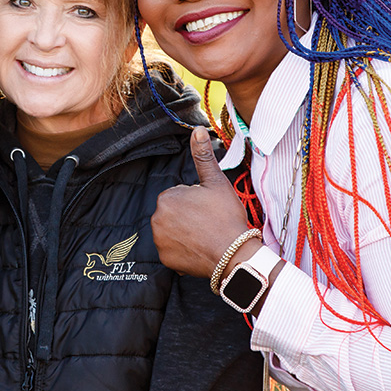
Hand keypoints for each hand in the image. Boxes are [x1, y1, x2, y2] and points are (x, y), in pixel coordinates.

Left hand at [151, 126, 262, 277]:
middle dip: (187, 216)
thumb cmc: (226, 217)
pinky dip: (182, 250)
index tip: (209, 208)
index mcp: (166, 198)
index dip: (196, 200)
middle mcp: (156, 219)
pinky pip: (172, 250)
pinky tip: (199, 248)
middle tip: (208, 222)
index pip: (179, 195)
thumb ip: (203, 156)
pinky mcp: (165, 259)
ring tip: (204, 235)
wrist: (234, 254)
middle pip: (173, 213)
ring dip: (184, 232)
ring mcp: (159, 241)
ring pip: (172, 231)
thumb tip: (197, 130)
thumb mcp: (216, 182)